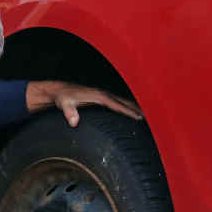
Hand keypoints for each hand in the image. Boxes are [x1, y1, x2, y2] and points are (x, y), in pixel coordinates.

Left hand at [26, 80, 142, 126]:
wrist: (59, 90)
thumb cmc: (62, 97)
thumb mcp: (63, 104)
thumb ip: (69, 112)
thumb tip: (74, 122)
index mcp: (98, 96)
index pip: (117, 105)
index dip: (129, 111)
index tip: (139, 117)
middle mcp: (103, 94)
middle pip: (125, 101)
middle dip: (138, 108)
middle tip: (152, 117)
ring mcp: (104, 95)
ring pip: (124, 101)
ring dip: (136, 106)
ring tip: (149, 115)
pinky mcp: (102, 97)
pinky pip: (119, 102)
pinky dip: (128, 106)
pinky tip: (134, 112)